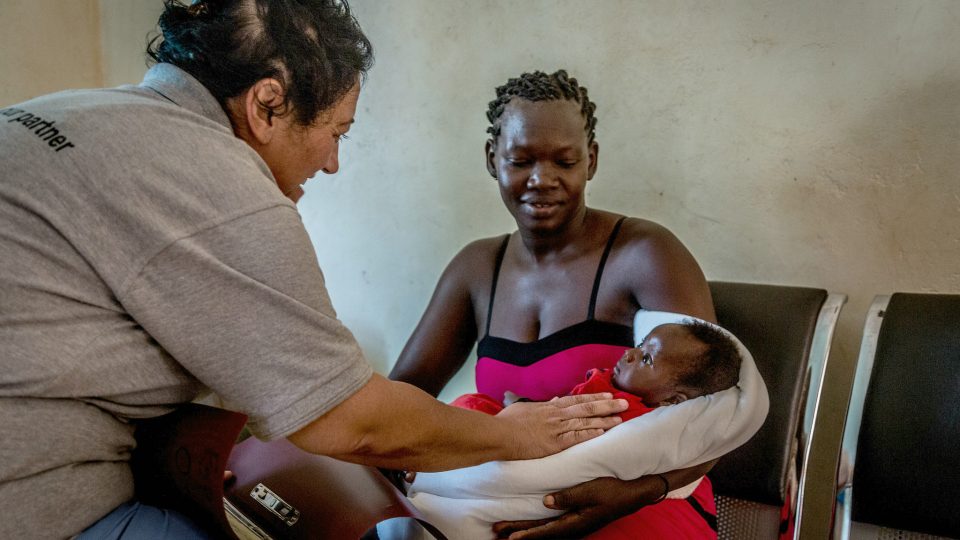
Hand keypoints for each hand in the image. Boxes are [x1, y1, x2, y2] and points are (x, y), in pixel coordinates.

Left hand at [492, 475, 662, 538]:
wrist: (634, 492)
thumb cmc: (614, 490)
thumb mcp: (592, 490)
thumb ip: (569, 496)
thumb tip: (546, 501)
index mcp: (576, 522)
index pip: (545, 530)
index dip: (526, 533)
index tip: (509, 536)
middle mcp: (573, 526)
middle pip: (540, 530)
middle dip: (518, 531)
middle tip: (496, 531)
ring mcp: (575, 523)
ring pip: (544, 527)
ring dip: (525, 527)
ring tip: (505, 529)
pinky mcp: (576, 517)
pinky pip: (552, 522)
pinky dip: (537, 523)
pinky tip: (530, 522)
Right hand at [495, 393, 626, 459]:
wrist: (498, 434)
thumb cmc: (506, 422)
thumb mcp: (524, 408)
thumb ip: (542, 405)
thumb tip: (554, 400)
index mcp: (549, 407)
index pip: (576, 400)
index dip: (594, 397)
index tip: (608, 394)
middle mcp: (556, 415)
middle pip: (586, 408)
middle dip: (607, 405)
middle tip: (624, 403)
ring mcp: (556, 429)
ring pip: (585, 422)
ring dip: (604, 420)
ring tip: (621, 418)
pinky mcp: (554, 444)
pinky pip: (576, 438)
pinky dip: (590, 434)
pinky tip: (604, 432)